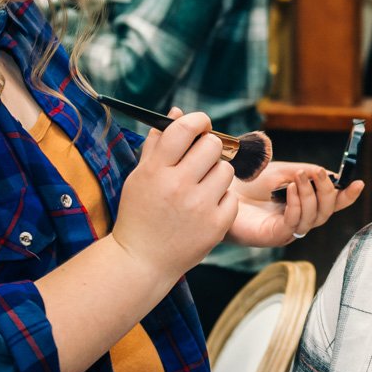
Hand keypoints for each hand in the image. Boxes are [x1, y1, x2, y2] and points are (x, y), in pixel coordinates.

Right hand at [110, 109, 236, 283]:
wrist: (142, 259)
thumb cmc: (139, 214)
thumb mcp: (139, 177)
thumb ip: (158, 143)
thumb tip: (177, 111)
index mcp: (156, 170)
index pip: (185, 128)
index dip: (198, 121)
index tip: (201, 125)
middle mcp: (177, 186)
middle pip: (213, 145)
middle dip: (210, 148)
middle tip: (201, 160)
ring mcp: (198, 206)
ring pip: (226, 170)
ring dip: (217, 175)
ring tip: (202, 188)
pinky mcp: (215, 225)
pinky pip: (232, 197)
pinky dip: (222, 201)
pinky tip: (205, 209)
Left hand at [228, 161, 365, 247]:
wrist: (219, 188)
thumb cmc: (246, 181)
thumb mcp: (280, 171)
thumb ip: (304, 173)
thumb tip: (329, 174)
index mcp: (301, 204)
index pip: (330, 204)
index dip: (345, 197)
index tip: (358, 183)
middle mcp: (296, 220)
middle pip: (325, 213)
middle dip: (327, 193)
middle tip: (319, 174)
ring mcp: (285, 231)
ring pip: (312, 219)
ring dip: (310, 196)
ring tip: (298, 177)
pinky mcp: (272, 236)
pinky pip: (293, 224)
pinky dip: (297, 205)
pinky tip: (290, 190)